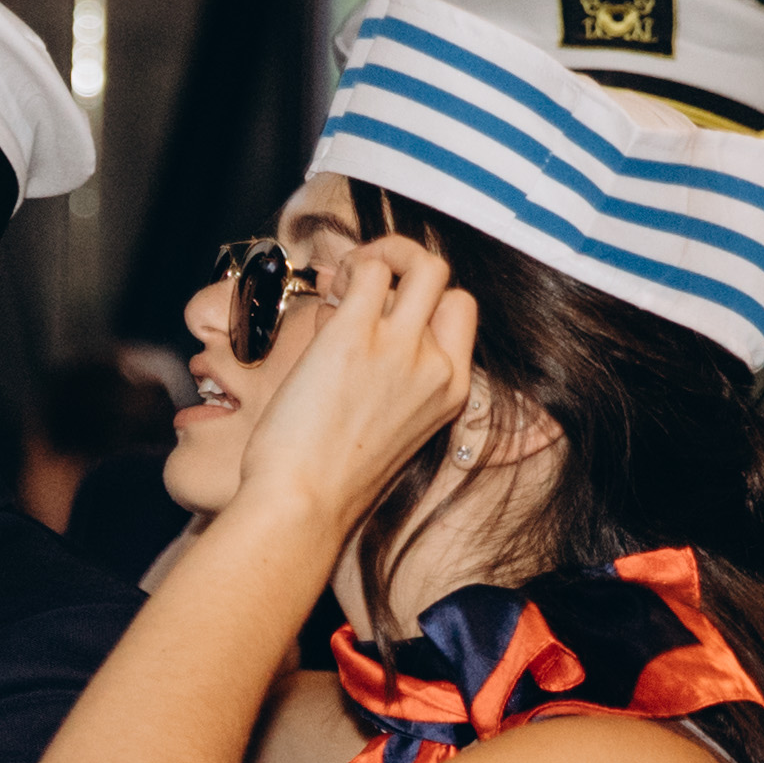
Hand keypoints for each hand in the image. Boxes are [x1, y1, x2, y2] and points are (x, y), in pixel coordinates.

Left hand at [232, 231, 478, 530]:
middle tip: (363, 286)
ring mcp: (400, 347)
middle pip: (443, 280)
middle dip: (405, 265)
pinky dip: (348, 267)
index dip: (425, 298)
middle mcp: (435, 365)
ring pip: (417, 263)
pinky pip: (368, 269)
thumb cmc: (329, 478)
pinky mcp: (355, 335)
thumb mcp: (389, 426)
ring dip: (379, 257)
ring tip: (343, 286)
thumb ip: (390, 373)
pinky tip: (327, 293)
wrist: (303, 505)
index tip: (387, 311)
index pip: (461, 312)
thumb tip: (356, 317)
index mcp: (451, 391)